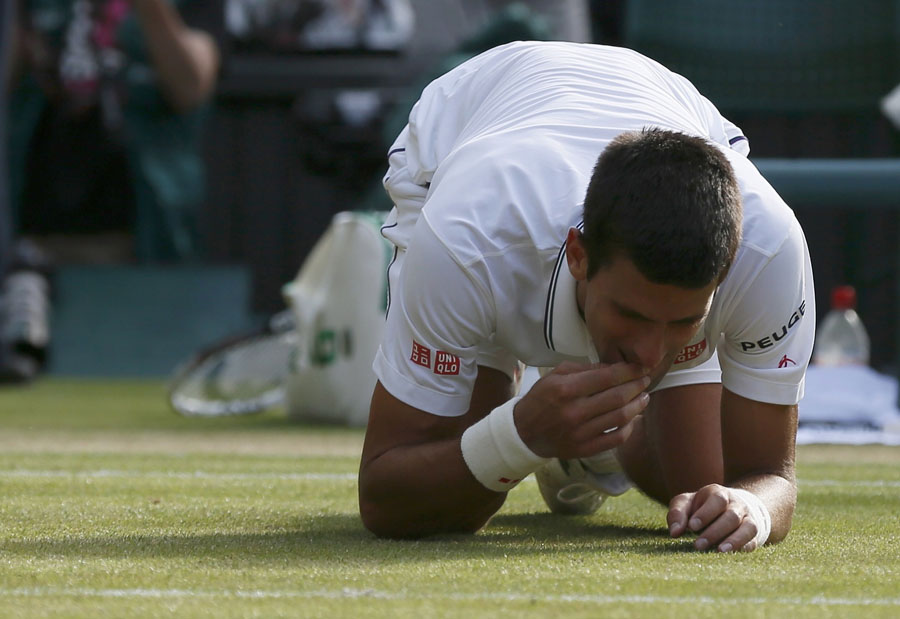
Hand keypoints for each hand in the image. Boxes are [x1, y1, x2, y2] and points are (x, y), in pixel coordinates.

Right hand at [514, 362, 649, 458]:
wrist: (524, 431)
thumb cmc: (541, 399)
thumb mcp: (555, 375)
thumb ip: (583, 369)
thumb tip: (613, 367)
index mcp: (566, 389)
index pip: (607, 377)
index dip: (628, 371)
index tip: (639, 368)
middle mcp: (574, 411)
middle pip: (618, 397)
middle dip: (637, 386)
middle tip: (645, 380)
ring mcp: (580, 433)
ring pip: (621, 417)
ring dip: (638, 405)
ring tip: (644, 397)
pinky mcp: (584, 449)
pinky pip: (616, 439)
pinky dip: (629, 427)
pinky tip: (632, 418)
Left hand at [667, 484, 764, 551]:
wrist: (730, 507)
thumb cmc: (701, 507)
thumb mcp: (686, 504)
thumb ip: (677, 513)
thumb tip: (674, 532)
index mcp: (719, 494)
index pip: (716, 500)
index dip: (705, 513)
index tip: (692, 526)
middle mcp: (736, 505)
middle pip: (731, 516)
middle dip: (714, 532)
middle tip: (698, 545)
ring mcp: (748, 519)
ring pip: (747, 528)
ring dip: (734, 540)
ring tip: (719, 551)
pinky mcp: (753, 535)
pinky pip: (753, 540)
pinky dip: (745, 547)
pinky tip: (733, 555)